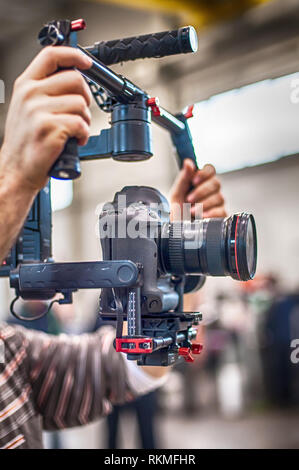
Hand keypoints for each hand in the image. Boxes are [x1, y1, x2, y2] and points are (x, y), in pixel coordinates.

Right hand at [0, 46, 91, 192]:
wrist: (16, 169)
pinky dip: (84, 134)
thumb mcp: (27, 108)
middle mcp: (30, 94)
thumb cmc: (26, 142)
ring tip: (74, 130)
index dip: (73, 56)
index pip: (51, 56)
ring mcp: (39, 111)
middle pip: (75, 80)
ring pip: (81, 104)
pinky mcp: (50, 128)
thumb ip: (44, 89)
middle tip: (80, 112)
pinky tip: (75, 140)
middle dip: (86, 97)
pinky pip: (81, 123)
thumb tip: (72, 76)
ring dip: (85, 120)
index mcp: (26, 85)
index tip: (86, 63)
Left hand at [170, 159, 226, 218]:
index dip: (204, 174)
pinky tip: (202, 217)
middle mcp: (210, 192)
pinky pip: (221, 211)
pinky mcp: (220, 217)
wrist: (177, 234)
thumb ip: (183, 178)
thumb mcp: (176, 196)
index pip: (210, 170)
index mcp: (199, 183)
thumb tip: (188, 162)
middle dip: (201, 191)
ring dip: (203, 204)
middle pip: (216, 183)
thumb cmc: (176, 215)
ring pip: (219, 197)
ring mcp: (216, 205)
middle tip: (189, 200)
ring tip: (192, 211)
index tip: (194, 182)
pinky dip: (210, 214)